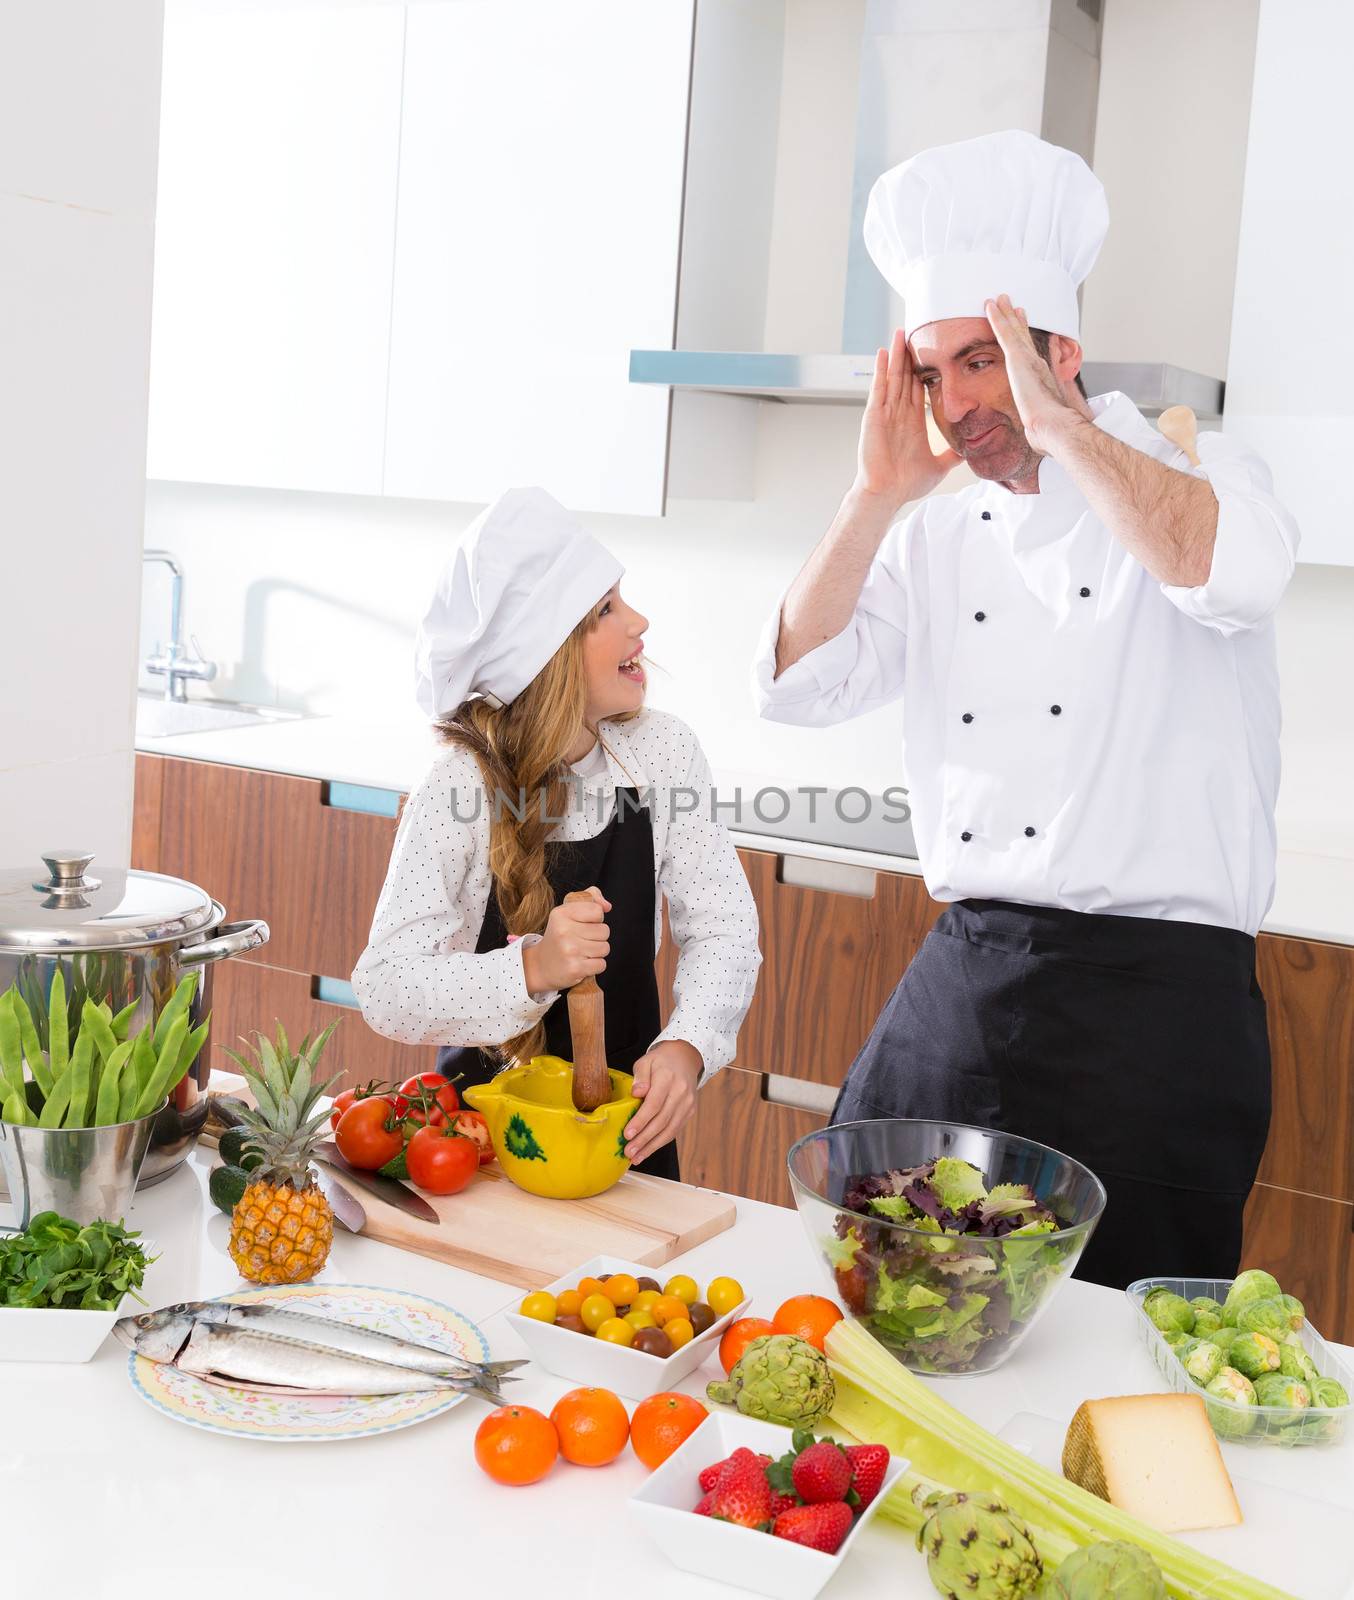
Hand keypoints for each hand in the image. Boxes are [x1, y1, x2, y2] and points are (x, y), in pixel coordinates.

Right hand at [520, 886, 610, 993]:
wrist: (541, 965)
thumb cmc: (559, 936)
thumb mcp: (568, 911)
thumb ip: (590, 899)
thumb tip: (607, 906)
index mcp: (562, 913)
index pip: (597, 911)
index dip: (595, 919)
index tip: (583, 924)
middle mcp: (564, 930)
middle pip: (604, 931)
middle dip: (597, 937)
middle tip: (581, 941)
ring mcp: (569, 950)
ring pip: (605, 948)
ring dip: (597, 952)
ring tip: (581, 952)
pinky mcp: (575, 968)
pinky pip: (602, 964)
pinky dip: (595, 966)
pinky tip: (582, 963)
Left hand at [622, 1040, 701, 1164]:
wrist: (685, 1058)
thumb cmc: (660, 1061)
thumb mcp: (646, 1061)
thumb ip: (640, 1077)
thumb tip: (637, 1093)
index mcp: (668, 1078)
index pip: (654, 1103)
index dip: (641, 1120)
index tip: (627, 1134)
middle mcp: (681, 1093)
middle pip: (662, 1120)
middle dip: (644, 1139)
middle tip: (628, 1151)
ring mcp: (687, 1104)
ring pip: (670, 1130)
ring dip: (652, 1146)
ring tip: (636, 1157)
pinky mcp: (689, 1112)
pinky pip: (674, 1130)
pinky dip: (660, 1142)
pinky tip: (648, 1150)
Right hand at [854, 328, 960, 507]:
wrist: (888, 494)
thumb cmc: (906, 484)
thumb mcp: (939, 466)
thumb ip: (952, 454)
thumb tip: (971, 450)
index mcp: (913, 422)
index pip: (920, 388)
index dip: (925, 369)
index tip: (933, 351)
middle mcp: (899, 414)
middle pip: (906, 376)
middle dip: (910, 354)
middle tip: (916, 330)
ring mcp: (886, 413)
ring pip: (893, 376)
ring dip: (897, 354)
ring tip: (901, 331)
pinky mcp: (874, 416)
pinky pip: (879, 388)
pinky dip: (882, 369)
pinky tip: (885, 351)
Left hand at [984, 295, 1083, 455]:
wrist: (1053, 425)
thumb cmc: (1048, 430)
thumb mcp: (1040, 422)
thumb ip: (1037, 420)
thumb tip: (1035, 433)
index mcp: (1040, 375)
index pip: (1030, 352)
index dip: (1026, 337)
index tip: (1023, 324)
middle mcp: (1035, 363)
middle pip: (1023, 336)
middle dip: (1016, 319)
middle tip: (1011, 303)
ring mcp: (1026, 359)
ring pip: (1013, 330)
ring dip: (1005, 312)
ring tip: (998, 298)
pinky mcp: (1018, 358)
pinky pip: (1004, 333)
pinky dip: (998, 317)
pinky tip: (990, 306)